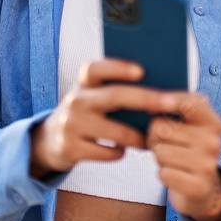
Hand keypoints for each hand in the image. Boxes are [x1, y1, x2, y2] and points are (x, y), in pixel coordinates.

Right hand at [30, 59, 177, 176]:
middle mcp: (75, 101)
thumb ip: (114, 89)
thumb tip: (159, 90)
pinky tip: (122, 150)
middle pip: (115, 96)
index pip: (95, 68)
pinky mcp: (71, 149)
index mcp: (83, 83)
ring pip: (116, 131)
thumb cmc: (85, 113)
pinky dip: (120, 153)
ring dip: (138, 137)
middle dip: (147, 99)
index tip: (141, 71)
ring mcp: (71, 125)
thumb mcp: (91, 96)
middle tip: (171, 103)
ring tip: (151, 140)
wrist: (48, 141)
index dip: (118, 67)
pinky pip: (108, 153)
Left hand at [147, 93, 220, 220]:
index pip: (189, 103)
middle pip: (161, 128)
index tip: (154, 104)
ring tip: (170, 160)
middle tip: (164, 143)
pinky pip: (163, 173)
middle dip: (154, 137)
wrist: (202, 189)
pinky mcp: (198, 187)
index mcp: (213, 122)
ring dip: (158, 157)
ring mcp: (207, 165)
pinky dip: (163, 175)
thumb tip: (152, 99)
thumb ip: (179, 108)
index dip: (169, 100)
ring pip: (160, 152)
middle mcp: (213, 142)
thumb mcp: (190, 127)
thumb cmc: (187, 150)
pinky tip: (174, 176)